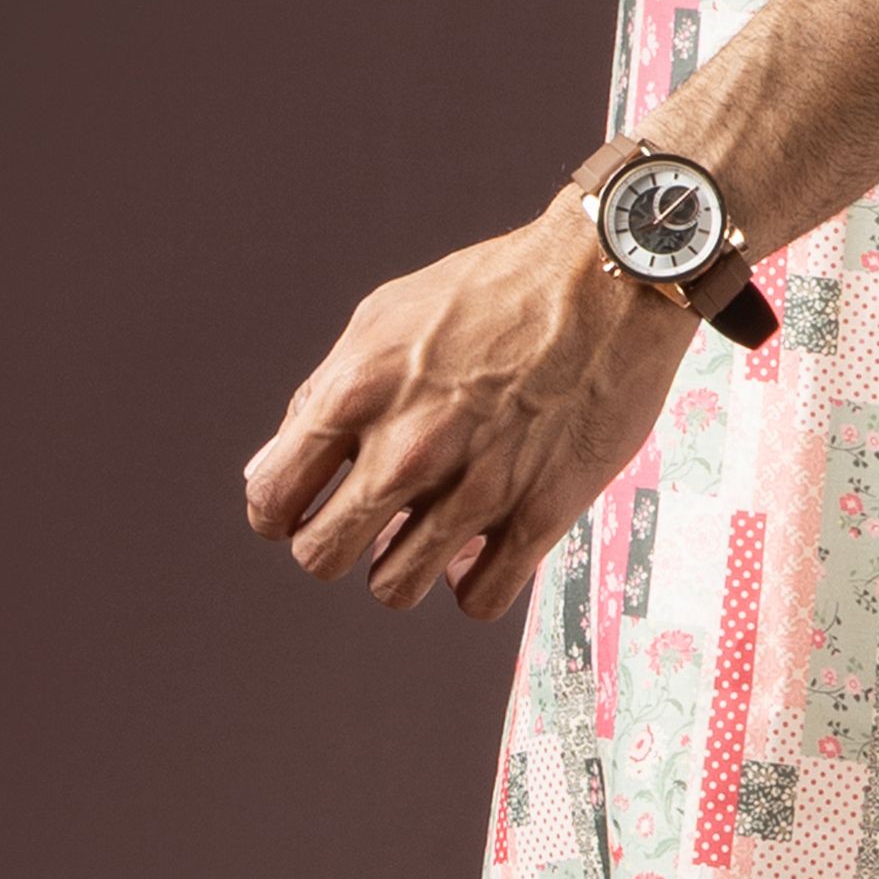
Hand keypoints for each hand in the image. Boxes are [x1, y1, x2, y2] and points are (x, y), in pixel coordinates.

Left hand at [242, 198, 690, 621]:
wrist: (608, 279)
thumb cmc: (497, 289)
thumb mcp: (384, 317)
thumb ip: (323, 396)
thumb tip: (272, 468)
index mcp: (358, 394)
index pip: (271, 499)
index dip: (279, 512)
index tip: (302, 508)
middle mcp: (409, 449)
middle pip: (321, 557)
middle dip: (334, 546)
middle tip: (363, 524)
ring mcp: (476, 487)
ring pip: (394, 589)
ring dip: (402, 567)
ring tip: (423, 535)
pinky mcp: (541, 513)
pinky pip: (479, 600)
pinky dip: (471, 585)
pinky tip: (478, 552)